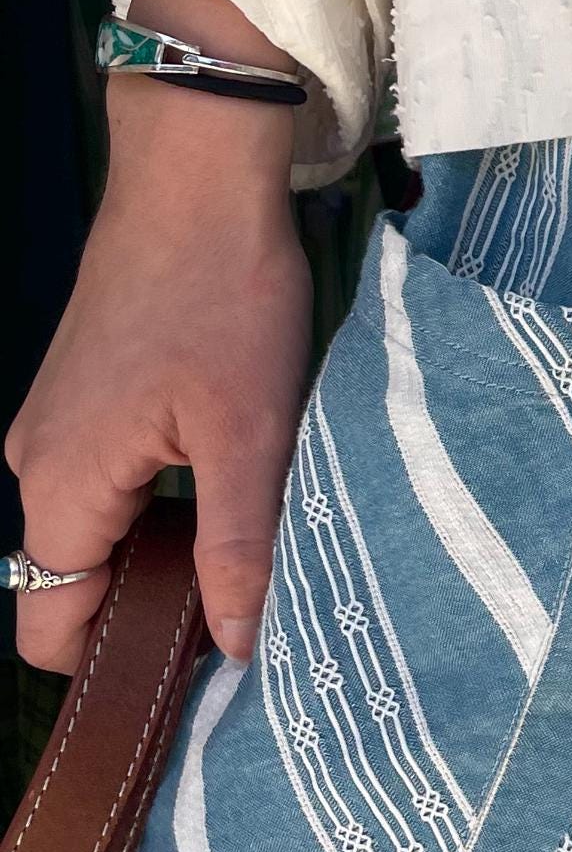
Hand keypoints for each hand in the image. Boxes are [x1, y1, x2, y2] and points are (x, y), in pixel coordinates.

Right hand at [5, 0, 309, 672]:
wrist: (197, 177)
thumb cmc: (223, 296)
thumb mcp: (251, 434)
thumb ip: (241, 547)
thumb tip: (237, 648)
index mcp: (63, 485)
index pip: (50, 626)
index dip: (120, 664)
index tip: (203, 674)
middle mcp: (36, 462)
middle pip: (76, 584)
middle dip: (153, 610)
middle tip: (249, 610)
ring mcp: (57, 424)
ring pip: (100, 532)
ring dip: (168, 553)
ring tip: (254, 547)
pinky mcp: (87, 394)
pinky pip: (110, 483)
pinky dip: (164, 504)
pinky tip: (235, 486)